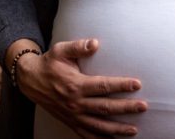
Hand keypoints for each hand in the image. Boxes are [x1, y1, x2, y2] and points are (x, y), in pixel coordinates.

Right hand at [17, 38, 146, 138]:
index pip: (103, 86)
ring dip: (117, 129)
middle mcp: (75, 102)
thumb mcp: (60, 50)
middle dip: (126, 108)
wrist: (30, 80)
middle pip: (105, 107)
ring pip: (98, 125)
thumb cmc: (49, 63)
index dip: (121, 85)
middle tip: (143, 106)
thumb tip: (95, 43)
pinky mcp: (70, 121)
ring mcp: (73, 115)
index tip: (137, 84)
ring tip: (134, 130)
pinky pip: (86, 134)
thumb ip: (78, 47)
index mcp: (75, 84)